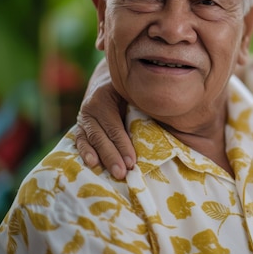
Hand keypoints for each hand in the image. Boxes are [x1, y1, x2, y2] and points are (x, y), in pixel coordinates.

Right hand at [74, 59, 134, 178]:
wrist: (107, 79)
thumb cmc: (128, 91)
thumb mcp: (134, 94)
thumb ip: (144, 107)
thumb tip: (172, 127)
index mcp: (105, 96)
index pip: (114, 126)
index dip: (122, 145)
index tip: (132, 162)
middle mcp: (91, 107)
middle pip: (101, 136)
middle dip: (112, 156)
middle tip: (122, 173)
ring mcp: (83, 117)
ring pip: (89, 140)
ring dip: (101, 158)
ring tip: (110, 172)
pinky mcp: (80, 126)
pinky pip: (80, 141)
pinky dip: (85, 152)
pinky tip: (91, 164)